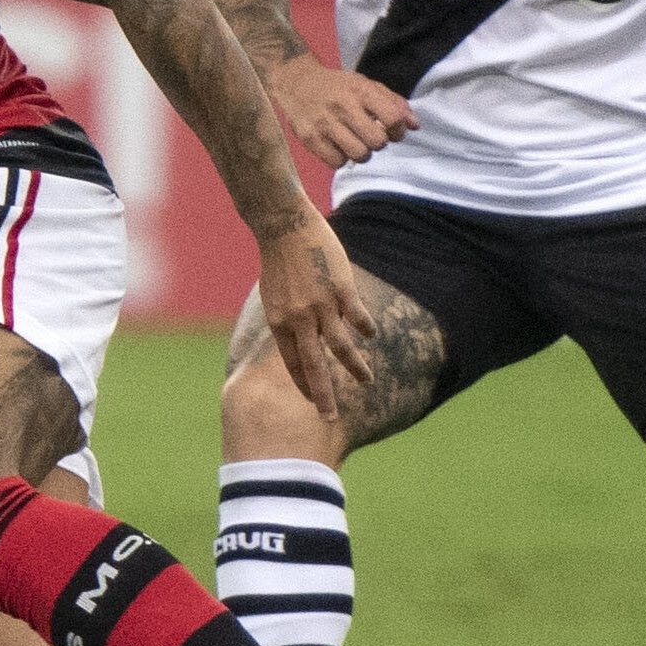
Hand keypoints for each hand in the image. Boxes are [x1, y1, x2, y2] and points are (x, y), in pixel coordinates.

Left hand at [255, 206, 375, 415]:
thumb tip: (303, 344)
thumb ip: (288, 322)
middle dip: (323, 395)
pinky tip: (371, 335)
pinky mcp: (341, 289)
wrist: (284, 227)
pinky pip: (357, 317)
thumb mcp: (274, 298)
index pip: (294, 364)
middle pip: (315, 366)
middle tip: (329, 418)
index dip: (304, 384)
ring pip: (342, 346)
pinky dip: (365, 328)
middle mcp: (300, 319)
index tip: (313, 402)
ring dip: (355, 367)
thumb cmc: (279, 263)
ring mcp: (321, 305)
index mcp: (280, 323)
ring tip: (367, 381)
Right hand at [267, 58, 418, 168]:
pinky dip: (341, 158)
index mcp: (361, 91)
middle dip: (378, 143)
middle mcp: (343, 106)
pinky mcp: (310, 138)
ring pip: (359, 155)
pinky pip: (337, 162)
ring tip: (354, 142)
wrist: (296, 82)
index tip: (391, 130)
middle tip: (369, 136)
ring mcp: (325, 124)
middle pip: (377, 142)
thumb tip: (415, 126)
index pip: (393, 117)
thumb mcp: (367, 85)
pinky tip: (337, 146)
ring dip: (361, 153)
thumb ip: (394, 103)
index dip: (398, 129)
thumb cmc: (338, 86)